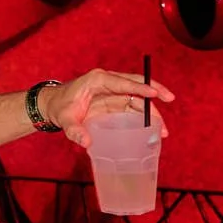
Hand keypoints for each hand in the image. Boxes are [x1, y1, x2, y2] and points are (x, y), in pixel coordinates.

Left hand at [48, 69, 174, 146]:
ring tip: (163, 130)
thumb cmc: (59, 107)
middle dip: (154, 91)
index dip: (139, 88)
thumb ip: (74, 130)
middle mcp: (108, 83)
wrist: (52, 106)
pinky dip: (144, 116)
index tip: (154, 94)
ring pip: (137, 98)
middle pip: (136, 84)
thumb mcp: (63, 119)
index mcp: (97, 80)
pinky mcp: (114, 102)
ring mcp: (113, 92)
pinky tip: (153, 129)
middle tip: (170, 99)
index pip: (123, 82)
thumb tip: (86, 142)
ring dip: (152, 110)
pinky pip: (133, 106)